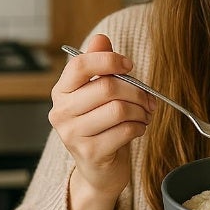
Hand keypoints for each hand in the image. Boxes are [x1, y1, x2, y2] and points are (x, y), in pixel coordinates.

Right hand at [49, 33, 155, 209]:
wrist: (100, 171)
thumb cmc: (102, 127)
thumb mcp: (100, 94)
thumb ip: (99, 65)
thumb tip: (101, 38)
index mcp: (61, 91)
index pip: (81, 64)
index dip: (110, 60)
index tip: (129, 66)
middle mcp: (61, 112)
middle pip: (107, 87)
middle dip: (137, 91)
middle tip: (149, 99)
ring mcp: (72, 134)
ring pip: (119, 109)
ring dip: (141, 111)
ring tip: (144, 115)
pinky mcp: (89, 152)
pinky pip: (125, 130)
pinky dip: (139, 128)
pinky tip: (138, 129)